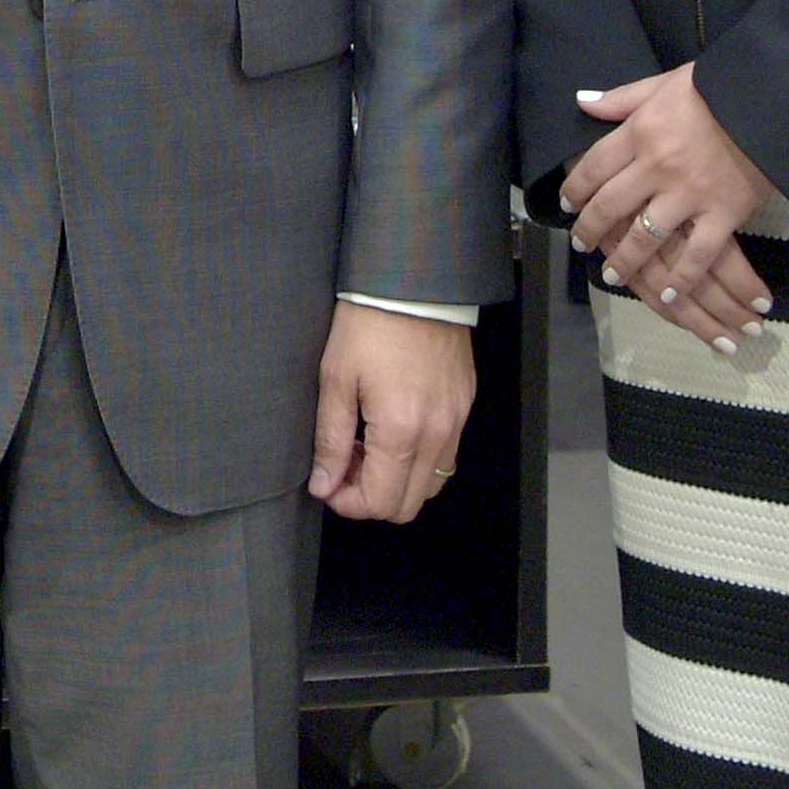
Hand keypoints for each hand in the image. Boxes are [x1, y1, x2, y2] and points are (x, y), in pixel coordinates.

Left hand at [311, 305, 479, 520]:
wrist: (413, 283)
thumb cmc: (369, 325)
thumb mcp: (336, 380)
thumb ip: (331, 440)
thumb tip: (324, 484)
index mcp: (402, 431)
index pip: (379, 501)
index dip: (348, 503)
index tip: (328, 483)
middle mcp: (437, 434)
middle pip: (408, 505)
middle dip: (371, 497)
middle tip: (345, 466)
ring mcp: (456, 421)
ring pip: (431, 485)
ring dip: (397, 481)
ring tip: (368, 448)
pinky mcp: (464, 407)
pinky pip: (446, 456)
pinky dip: (419, 460)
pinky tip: (392, 432)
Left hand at [565, 65, 777, 350]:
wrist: (773, 101)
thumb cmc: (717, 88)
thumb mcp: (664, 82)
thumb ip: (622, 98)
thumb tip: (581, 101)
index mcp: (640, 133)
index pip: (593, 167)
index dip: (574, 189)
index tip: (567, 204)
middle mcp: (657, 167)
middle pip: (610, 206)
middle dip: (590, 229)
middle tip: (581, 244)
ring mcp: (689, 195)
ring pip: (645, 237)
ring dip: (624, 261)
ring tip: (612, 275)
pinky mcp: (723, 214)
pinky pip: (697, 255)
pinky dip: (682, 278)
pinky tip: (669, 294)